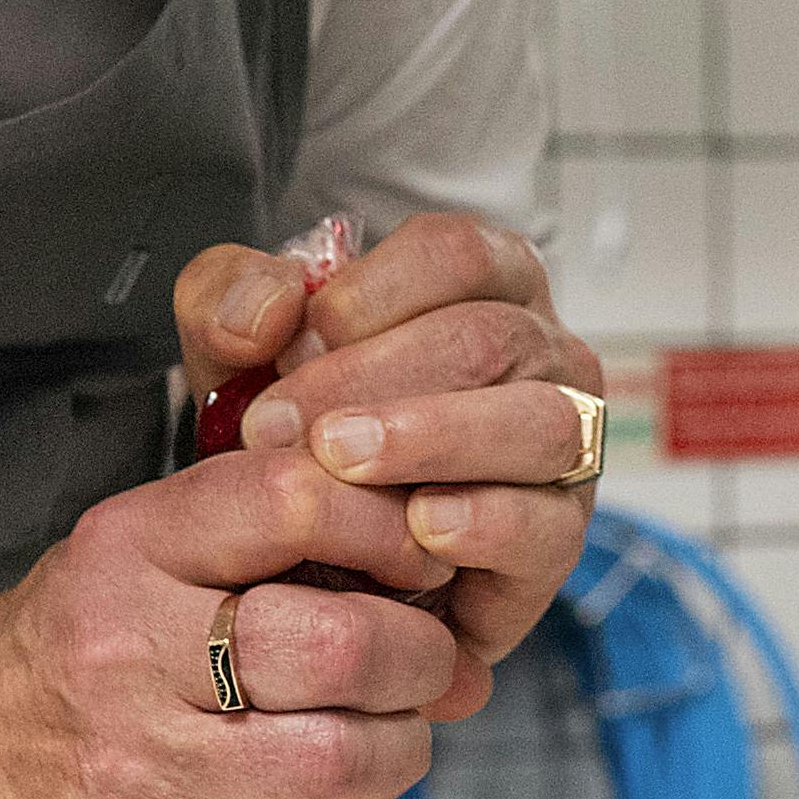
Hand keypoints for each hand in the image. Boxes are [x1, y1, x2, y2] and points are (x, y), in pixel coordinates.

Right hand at [0, 440, 462, 798]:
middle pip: (337, 644)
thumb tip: (429, 569)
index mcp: (132, 548)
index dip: (390, 528)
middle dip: (419, 658)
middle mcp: (130, 647)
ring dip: (400, 754)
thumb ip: (258, 542)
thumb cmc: (54, 654)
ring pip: (334, 760)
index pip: (293, 502)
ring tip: (394, 744)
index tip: (421, 560)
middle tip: (427, 667)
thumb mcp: (131, 554)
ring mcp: (135, 762)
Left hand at [175, 212, 602, 700]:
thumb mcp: (240, 350)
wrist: (311, 545)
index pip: (457, 253)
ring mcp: (568, 445)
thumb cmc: (299, 421)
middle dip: (372, 379)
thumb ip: (231, 298)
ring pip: (535, 422)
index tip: (290, 345)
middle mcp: (544, 353)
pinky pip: (547, 522)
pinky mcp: (559, 536)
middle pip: (486, 338)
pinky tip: (419, 527)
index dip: (370, 294)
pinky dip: (485, 521)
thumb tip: (273, 305)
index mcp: (487, 283)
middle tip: (280, 425)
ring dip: (431, 438)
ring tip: (341, 460)